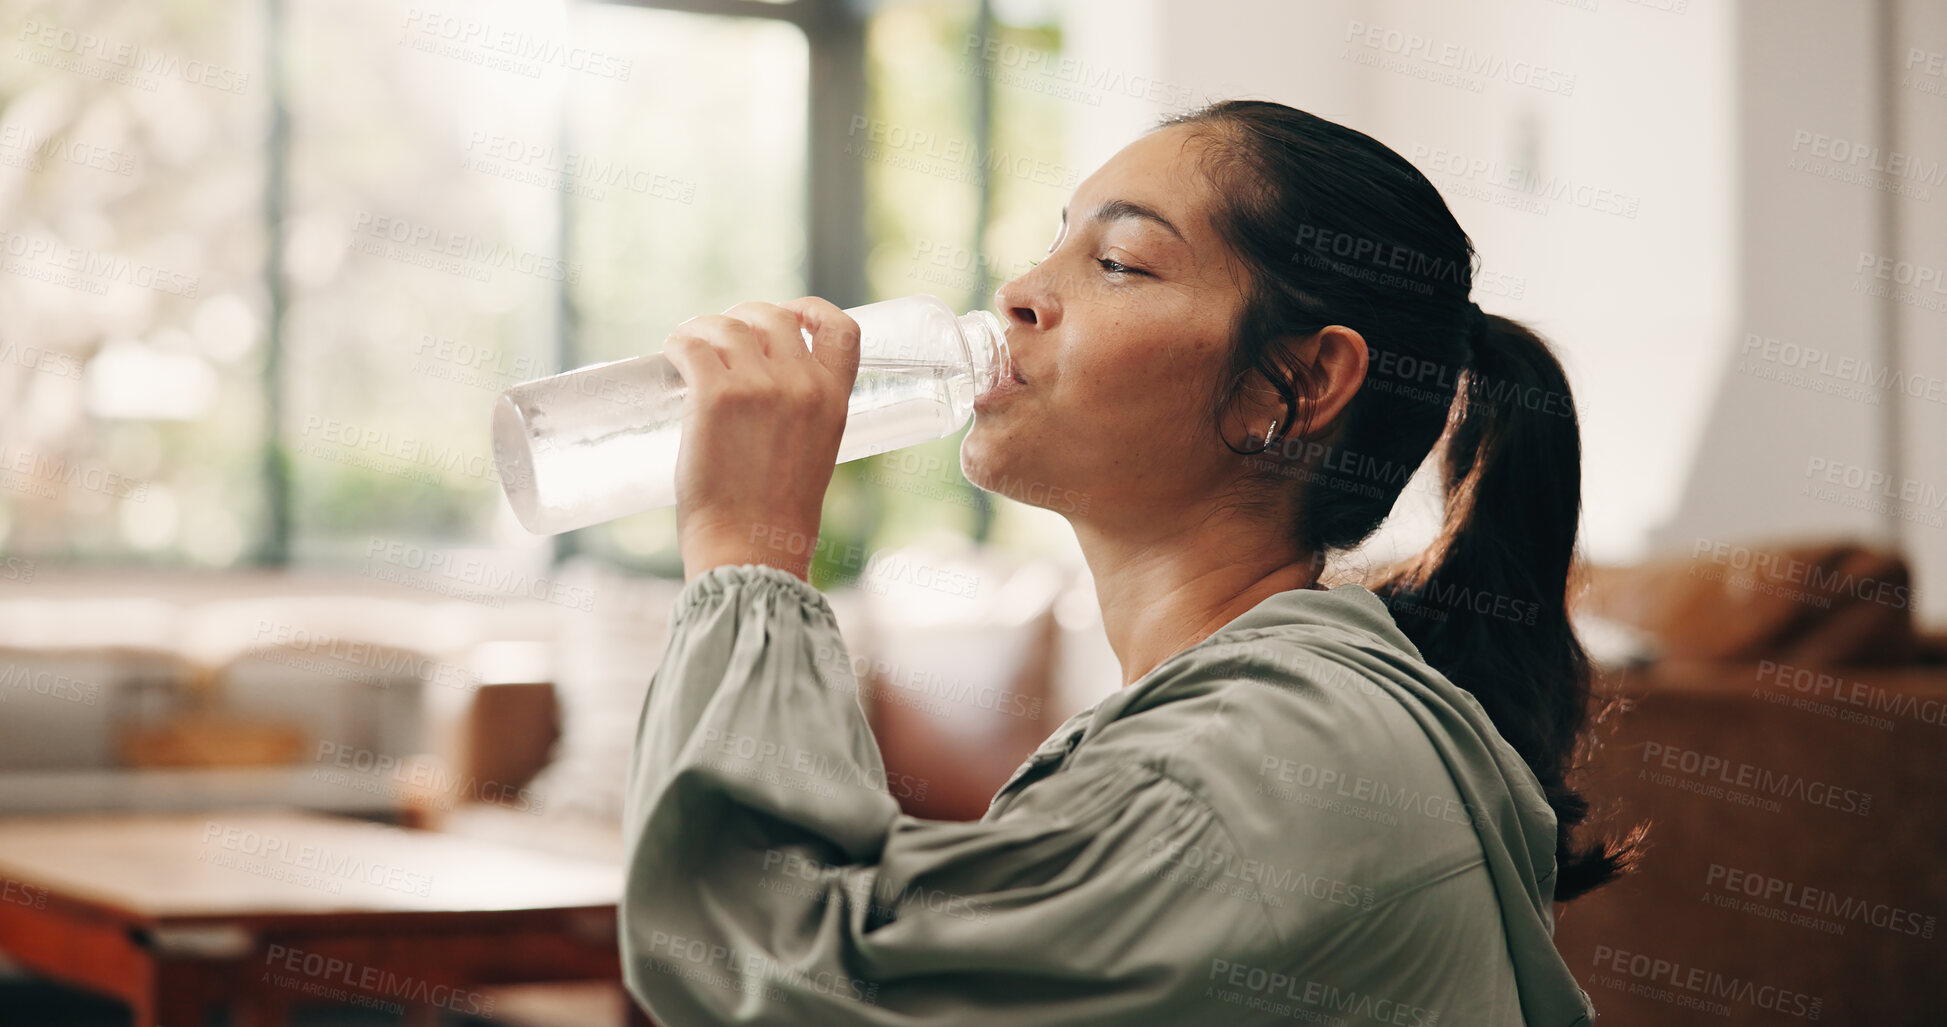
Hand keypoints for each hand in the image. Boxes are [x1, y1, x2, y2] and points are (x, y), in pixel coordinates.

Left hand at [659, 297, 861, 583]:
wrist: (752, 550)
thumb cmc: (776, 515)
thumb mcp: (814, 453)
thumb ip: (801, 412)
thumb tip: (760, 381)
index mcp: (835, 400)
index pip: (842, 329)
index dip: (812, 311)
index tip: (789, 316)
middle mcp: (802, 385)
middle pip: (774, 317)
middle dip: (744, 319)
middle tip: (719, 342)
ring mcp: (759, 387)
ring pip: (728, 325)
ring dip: (703, 330)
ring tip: (687, 349)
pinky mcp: (715, 396)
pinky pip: (692, 345)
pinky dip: (678, 343)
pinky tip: (672, 358)